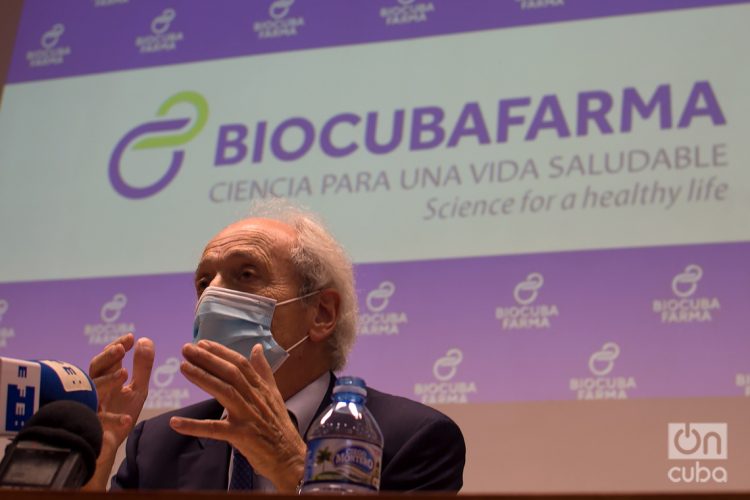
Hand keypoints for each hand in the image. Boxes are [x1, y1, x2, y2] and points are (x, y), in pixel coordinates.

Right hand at [88, 333, 154, 447]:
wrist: (109, 444)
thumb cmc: (121, 412)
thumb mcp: (137, 388)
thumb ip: (142, 366)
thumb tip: (145, 339)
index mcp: (107, 379)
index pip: (109, 357)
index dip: (118, 345)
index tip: (131, 337)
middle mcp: (96, 390)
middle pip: (95, 368)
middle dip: (107, 357)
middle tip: (121, 348)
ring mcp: (92, 407)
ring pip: (93, 391)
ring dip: (108, 381)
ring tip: (124, 374)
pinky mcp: (92, 427)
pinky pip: (100, 422)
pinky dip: (113, 420)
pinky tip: (126, 419)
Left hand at [169, 341, 305, 492]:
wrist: (289, 456)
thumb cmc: (278, 426)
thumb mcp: (274, 394)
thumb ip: (264, 371)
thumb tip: (257, 348)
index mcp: (261, 387)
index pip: (240, 363)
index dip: (221, 352)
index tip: (202, 343)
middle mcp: (254, 398)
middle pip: (230, 373)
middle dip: (208, 359)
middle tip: (187, 349)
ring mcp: (247, 416)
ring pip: (224, 392)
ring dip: (203, 378)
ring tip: (183, 367)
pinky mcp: (241, 435)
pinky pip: (214, 429)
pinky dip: (195, 426)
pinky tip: (176, 422)